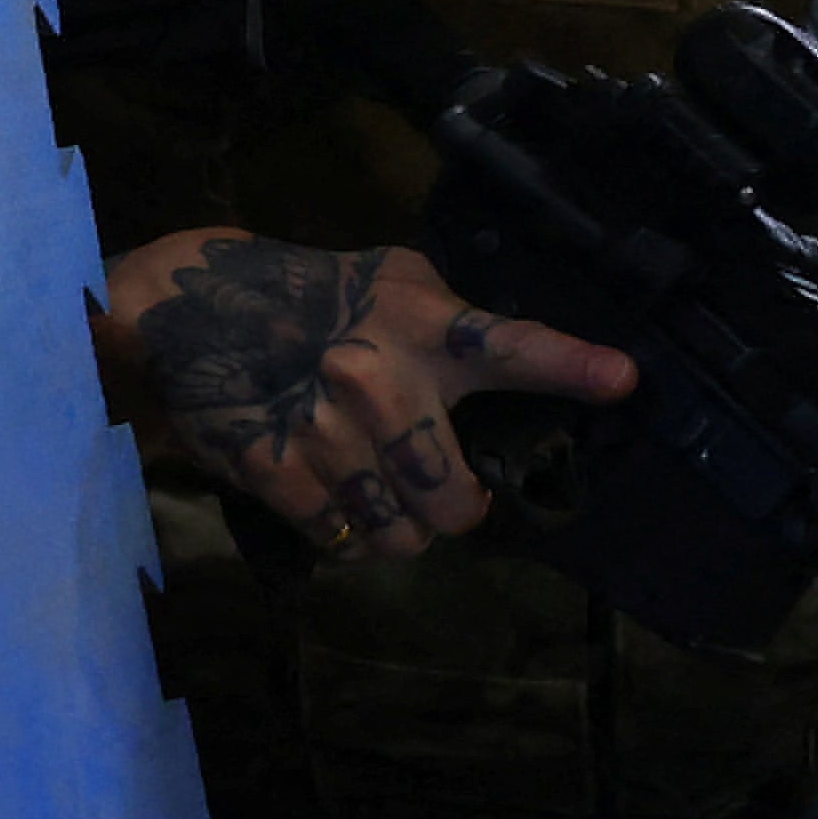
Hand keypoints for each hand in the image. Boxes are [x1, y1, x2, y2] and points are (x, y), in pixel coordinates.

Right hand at [100, 231, 633, 557]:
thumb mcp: (395, 281)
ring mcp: (325, 430)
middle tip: (441, 495)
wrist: (194, 302)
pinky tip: (331, 491)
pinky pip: (337, 537)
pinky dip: (341, 530)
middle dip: (453, 514)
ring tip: (378, 489)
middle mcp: (381, 381)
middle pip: (452, 503)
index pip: (510, 346)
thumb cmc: (319, 294)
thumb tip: (528, 361)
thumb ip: (457, 323)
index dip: (570, 365)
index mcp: (426, 329)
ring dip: (395, 527)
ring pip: (397, 536)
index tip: (623, 379)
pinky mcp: (272, 465)